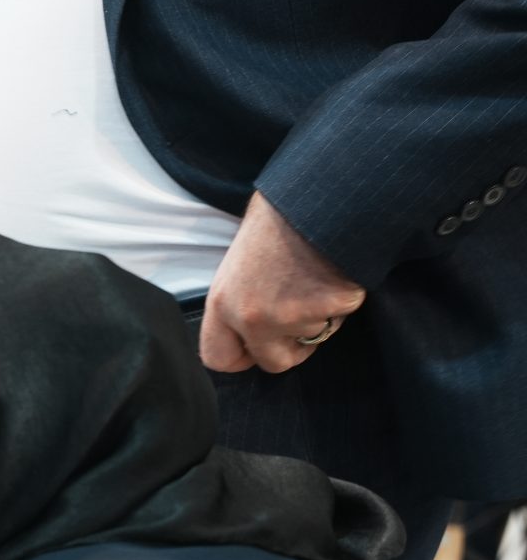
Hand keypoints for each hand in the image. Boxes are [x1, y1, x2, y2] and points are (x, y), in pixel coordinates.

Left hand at [200, 192, 365, 374]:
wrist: (319, 196)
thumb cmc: (277, 218)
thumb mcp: (239, 261)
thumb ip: (239, 296)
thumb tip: (244, 320)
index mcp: (222, 303)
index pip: (218, 358)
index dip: (240, 356)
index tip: (255, 348)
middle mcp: (251, 317)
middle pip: (273, 363)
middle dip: (289, 349)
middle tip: (299, 323)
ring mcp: (292, 317)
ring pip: (311, 340)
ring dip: (317, 320)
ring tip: (316, 282)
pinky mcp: (331, 309)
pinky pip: (338, 320)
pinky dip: (341, 304)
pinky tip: (335, 275)